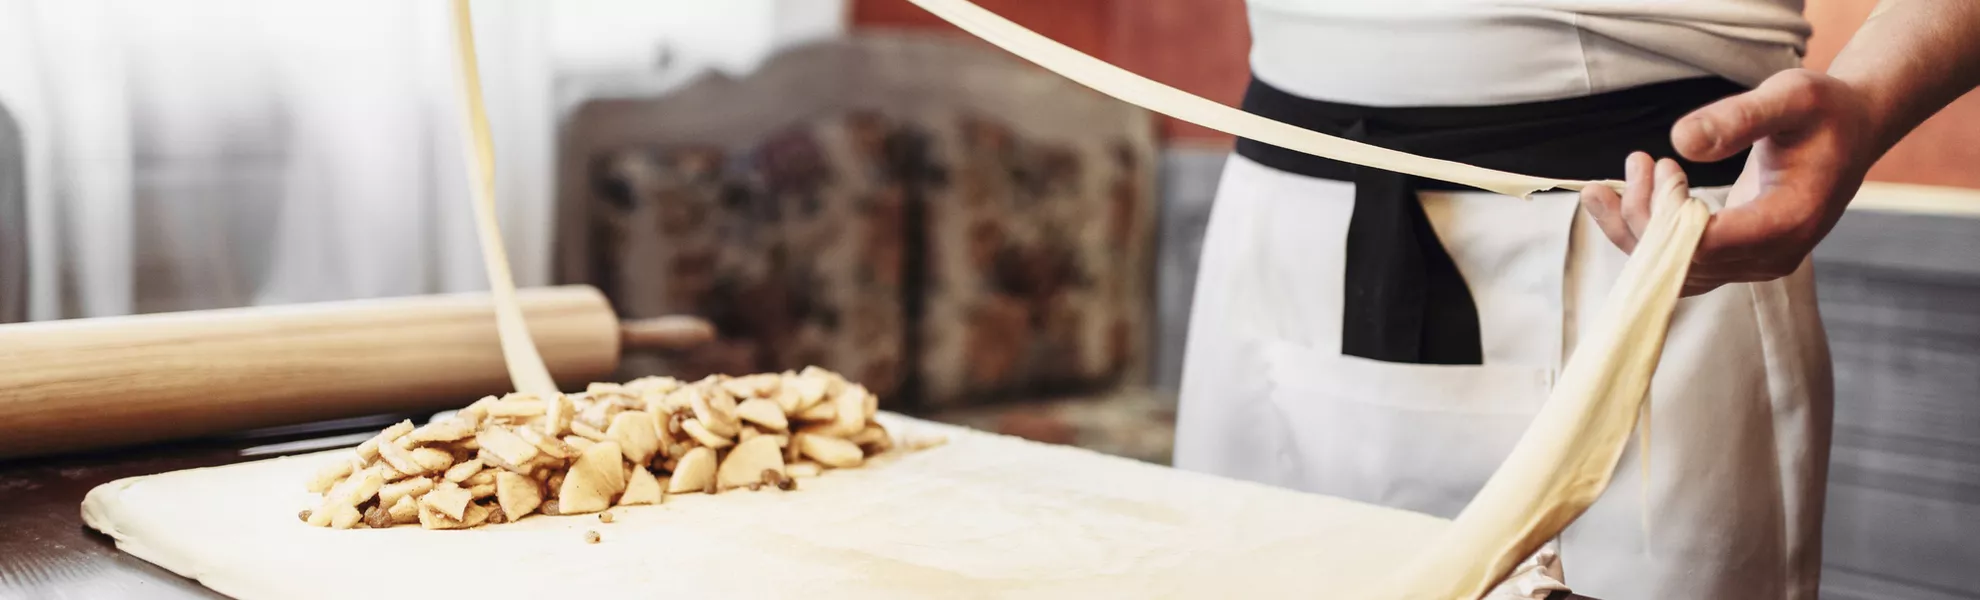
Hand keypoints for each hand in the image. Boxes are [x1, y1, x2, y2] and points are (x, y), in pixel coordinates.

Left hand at [1579, 69, 1877, 295]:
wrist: (1849, 133)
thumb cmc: (1823, 111)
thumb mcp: (1791, 97)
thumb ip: (1739, 117)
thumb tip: (1681, 141)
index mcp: (1791, 220)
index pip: (1709, 244)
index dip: (1669, 212)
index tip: (1664, 164)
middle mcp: (1773, 255)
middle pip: (1684, 262)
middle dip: (1644, 214)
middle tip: (1640, 160)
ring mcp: (1754, 265)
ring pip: (1671, 271)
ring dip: (1631, 226)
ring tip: (1618, 176)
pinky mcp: (1736, 261)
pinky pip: (1674, 265)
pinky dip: (1639, 237)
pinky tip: (1613, 201)